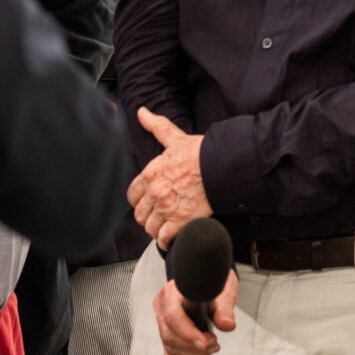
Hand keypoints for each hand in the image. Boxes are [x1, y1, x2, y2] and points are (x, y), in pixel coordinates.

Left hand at [127, 107, 212, 245]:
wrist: (222, 167)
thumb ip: (157, 127)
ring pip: (150, 228)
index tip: (147, 202)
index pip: (132, 195)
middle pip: (140, 214)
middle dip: (148, 216)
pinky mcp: (180, 222)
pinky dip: (167, 241)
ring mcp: (166, 209)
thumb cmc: (201, 153)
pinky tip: (172, 238)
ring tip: (166, 227)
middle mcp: (155, 192)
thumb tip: (142, 113)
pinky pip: (164, 239)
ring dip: (157, 229)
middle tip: (158, 216)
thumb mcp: (175, 138)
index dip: (139, 200)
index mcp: (151, 173)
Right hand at [153, 270, 238, 354]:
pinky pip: (169, 351)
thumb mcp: (222, 291)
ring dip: (192, 354)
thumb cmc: (212, 283)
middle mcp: (163, 306)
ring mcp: (162, 320)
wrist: (207, 281)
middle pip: (169, 335)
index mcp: (172, 293)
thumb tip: (227, 325)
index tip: (204, 343)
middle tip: (214, 344)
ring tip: (211, 348)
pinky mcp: (167, 331)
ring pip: (169, 345)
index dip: (187, 334)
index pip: (173, 317)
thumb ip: (224, 309)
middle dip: (193, 346)